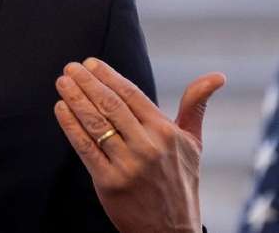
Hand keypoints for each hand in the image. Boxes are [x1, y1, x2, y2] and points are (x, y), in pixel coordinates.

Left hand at [53, 58, 224, 232]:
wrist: (171, 230)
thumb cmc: (181, 182)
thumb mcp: (193, 142)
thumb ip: (195, 106)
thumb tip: (217, 76)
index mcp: (165, 132)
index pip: (131, 94)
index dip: (108, 76)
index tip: (90, 63)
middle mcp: (147, 145)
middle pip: (110, 104)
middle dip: (87, 83)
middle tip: (70, 68)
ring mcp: (128, 164)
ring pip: (96, 123)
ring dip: (75, 99)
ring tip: (62, 83)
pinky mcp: (109, 182)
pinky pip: (85, 147)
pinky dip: (70, 125)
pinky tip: (61, 109)